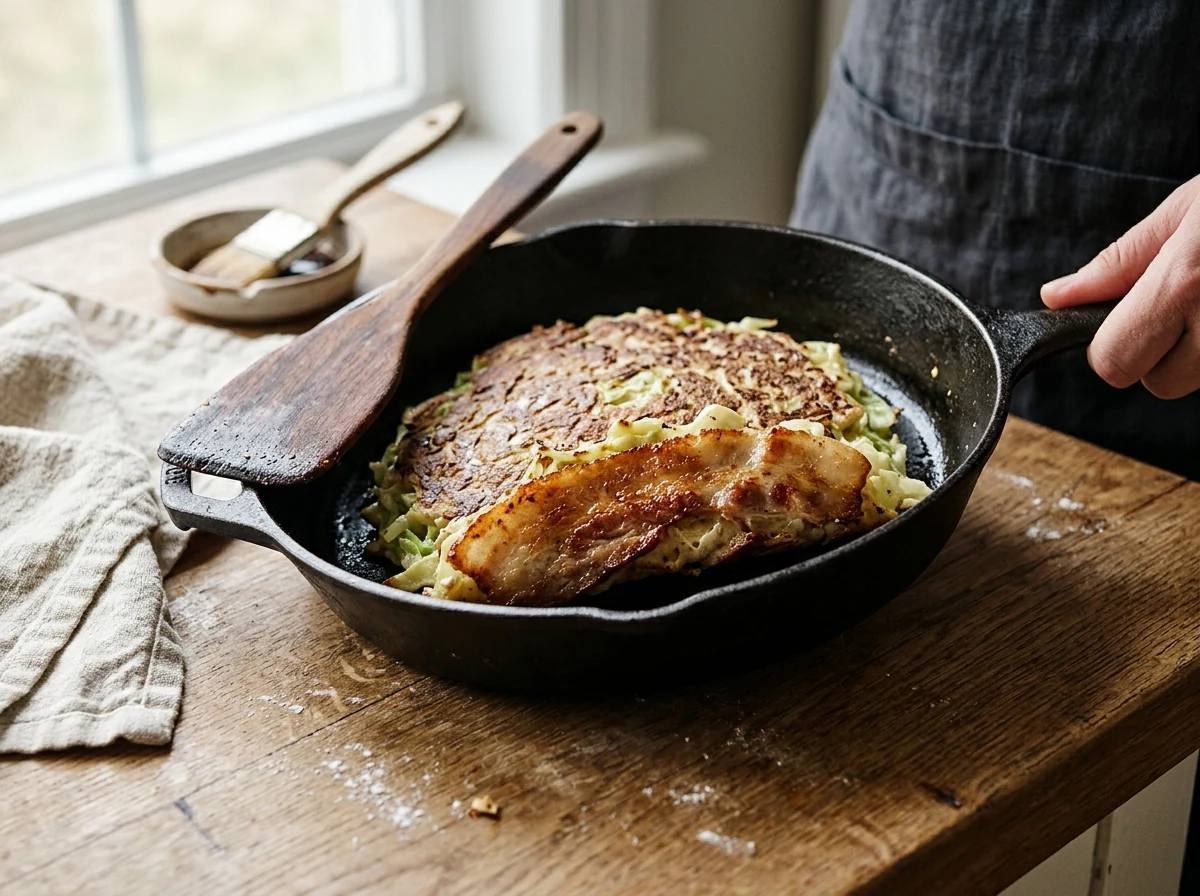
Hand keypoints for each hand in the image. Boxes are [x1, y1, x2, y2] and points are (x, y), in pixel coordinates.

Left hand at [1041, 173, 1199, 398]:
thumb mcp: (1188, 209)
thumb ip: (1119, 263)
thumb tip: (1059, 297)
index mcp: (1185, 282)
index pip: (1112, 361)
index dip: (1111, 344)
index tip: (1125, 318)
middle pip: (1158, 384)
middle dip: (1157, 353)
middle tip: (1183, 304)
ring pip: (1199, 381)